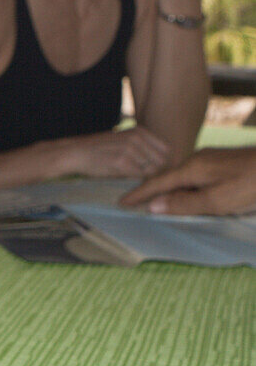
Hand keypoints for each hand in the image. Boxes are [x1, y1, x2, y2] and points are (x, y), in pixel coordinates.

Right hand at [61, 125, 171, 178]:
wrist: (76, 152)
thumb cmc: (99, 149)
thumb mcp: (124, 139)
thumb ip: (143, 147)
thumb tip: (163, 163)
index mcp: (140, 131)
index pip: (167, 150)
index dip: (164, 164)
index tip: (156, 174)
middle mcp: (137, 138)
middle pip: (162, 161)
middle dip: (158, 173)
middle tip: (148, 182)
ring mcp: (130, 149)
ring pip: (152, 170)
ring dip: (147, 179)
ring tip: (138, 185)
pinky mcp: (121, 162)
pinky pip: (139, 176)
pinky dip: (137, 183)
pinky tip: (130, 185)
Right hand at [119, 147, 255, 215]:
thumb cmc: (251, 185)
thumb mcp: (217, 201)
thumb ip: (184, 204)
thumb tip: (154, 206)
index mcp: (193, 168)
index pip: (158, 183)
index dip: (139, 194)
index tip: (121, 202)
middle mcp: (199, 159)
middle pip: (168, 178)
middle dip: (151, 191)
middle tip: (134, 203)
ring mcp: (212, 159)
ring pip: (183, 178)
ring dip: (170, 190)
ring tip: (158, 202)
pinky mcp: (224, 163)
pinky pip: (195, 177)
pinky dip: (185, 188)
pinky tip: (189, 195)